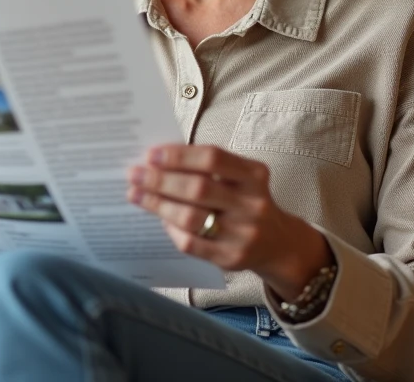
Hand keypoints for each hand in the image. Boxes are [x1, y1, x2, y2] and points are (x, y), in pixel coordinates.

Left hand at [127, 144, 333, 300]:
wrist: (278, 244)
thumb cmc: (247, 202)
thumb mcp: (241, 179)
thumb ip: (208, 169)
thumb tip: (158, 161)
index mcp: (254, 175)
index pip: (213, 158)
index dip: (179, 155)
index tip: (151, 154)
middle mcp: (253, 203)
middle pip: (198, 188)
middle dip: (160, 180)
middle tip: (134, 174)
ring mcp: (243, 233)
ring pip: (191, 217)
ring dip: (158, 204)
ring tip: (136, 194)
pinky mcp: (231, 258)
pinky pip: (191, 243)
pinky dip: (170, 229)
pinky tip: (158, 218)